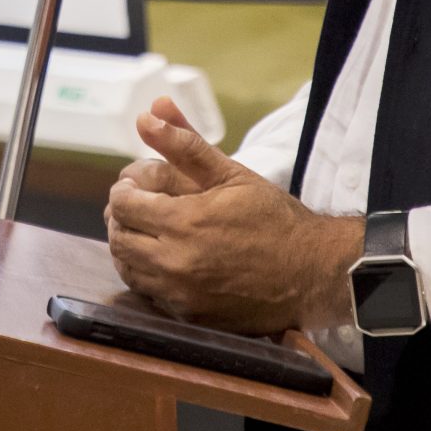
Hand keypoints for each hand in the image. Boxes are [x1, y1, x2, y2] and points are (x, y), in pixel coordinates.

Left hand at [103, 97, 362, 335]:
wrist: (311, 272)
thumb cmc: (272, 217)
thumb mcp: (231, 172)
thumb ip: (183, 144)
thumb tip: (146, 114)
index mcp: (183, 221)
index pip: (122, 204)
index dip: (124, 190)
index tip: (138, 186)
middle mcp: (175, 262)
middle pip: (119, 237)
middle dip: (123, 217)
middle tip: (141, 207)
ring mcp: (180, 295)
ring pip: (127, 269)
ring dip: (130, 246)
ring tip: (150, 232)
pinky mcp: (189, 316)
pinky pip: (148, 294)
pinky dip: (147, 275)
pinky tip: (165, 260)